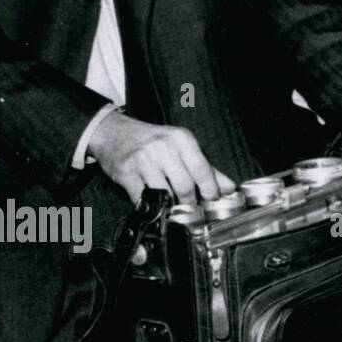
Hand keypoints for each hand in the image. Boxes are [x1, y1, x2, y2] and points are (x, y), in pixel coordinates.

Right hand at [88, 112, 235, 205]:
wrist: (113, 132)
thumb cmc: (152, 140)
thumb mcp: (182, 146)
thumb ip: (207, 168)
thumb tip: (229, 187)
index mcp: (182, 139)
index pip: (202, 170)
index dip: (210, 190)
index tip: (213, 200)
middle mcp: (163, 148)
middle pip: (185, 186)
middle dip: (191, 202)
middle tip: (193, 209)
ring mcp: (143, 161)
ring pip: (164, 194)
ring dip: (171, 206)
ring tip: (174, 207)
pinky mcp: (127, 173)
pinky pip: (143, 198)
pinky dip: (151, 206)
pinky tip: (155, 205)